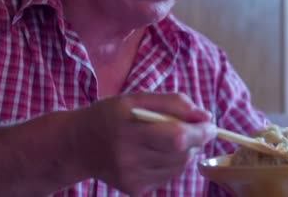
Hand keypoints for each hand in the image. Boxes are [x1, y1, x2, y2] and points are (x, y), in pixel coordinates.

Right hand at [76, 93, 215, 195]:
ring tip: (169, 140)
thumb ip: (173, 103)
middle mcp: (127, 156)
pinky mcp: (135, 190)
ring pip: (179, 166)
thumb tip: (206, 117)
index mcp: (127, 127)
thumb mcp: (137, 99)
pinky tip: (157, 153)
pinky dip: (173, 164)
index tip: (209, 124)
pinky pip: (168, 177)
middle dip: (195, 140)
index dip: (199, 131)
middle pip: (181, 153)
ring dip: (185, 152)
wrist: (79, 145)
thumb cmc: (111, 115)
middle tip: (194, 130)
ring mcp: (131, 177)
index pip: (176, 136)